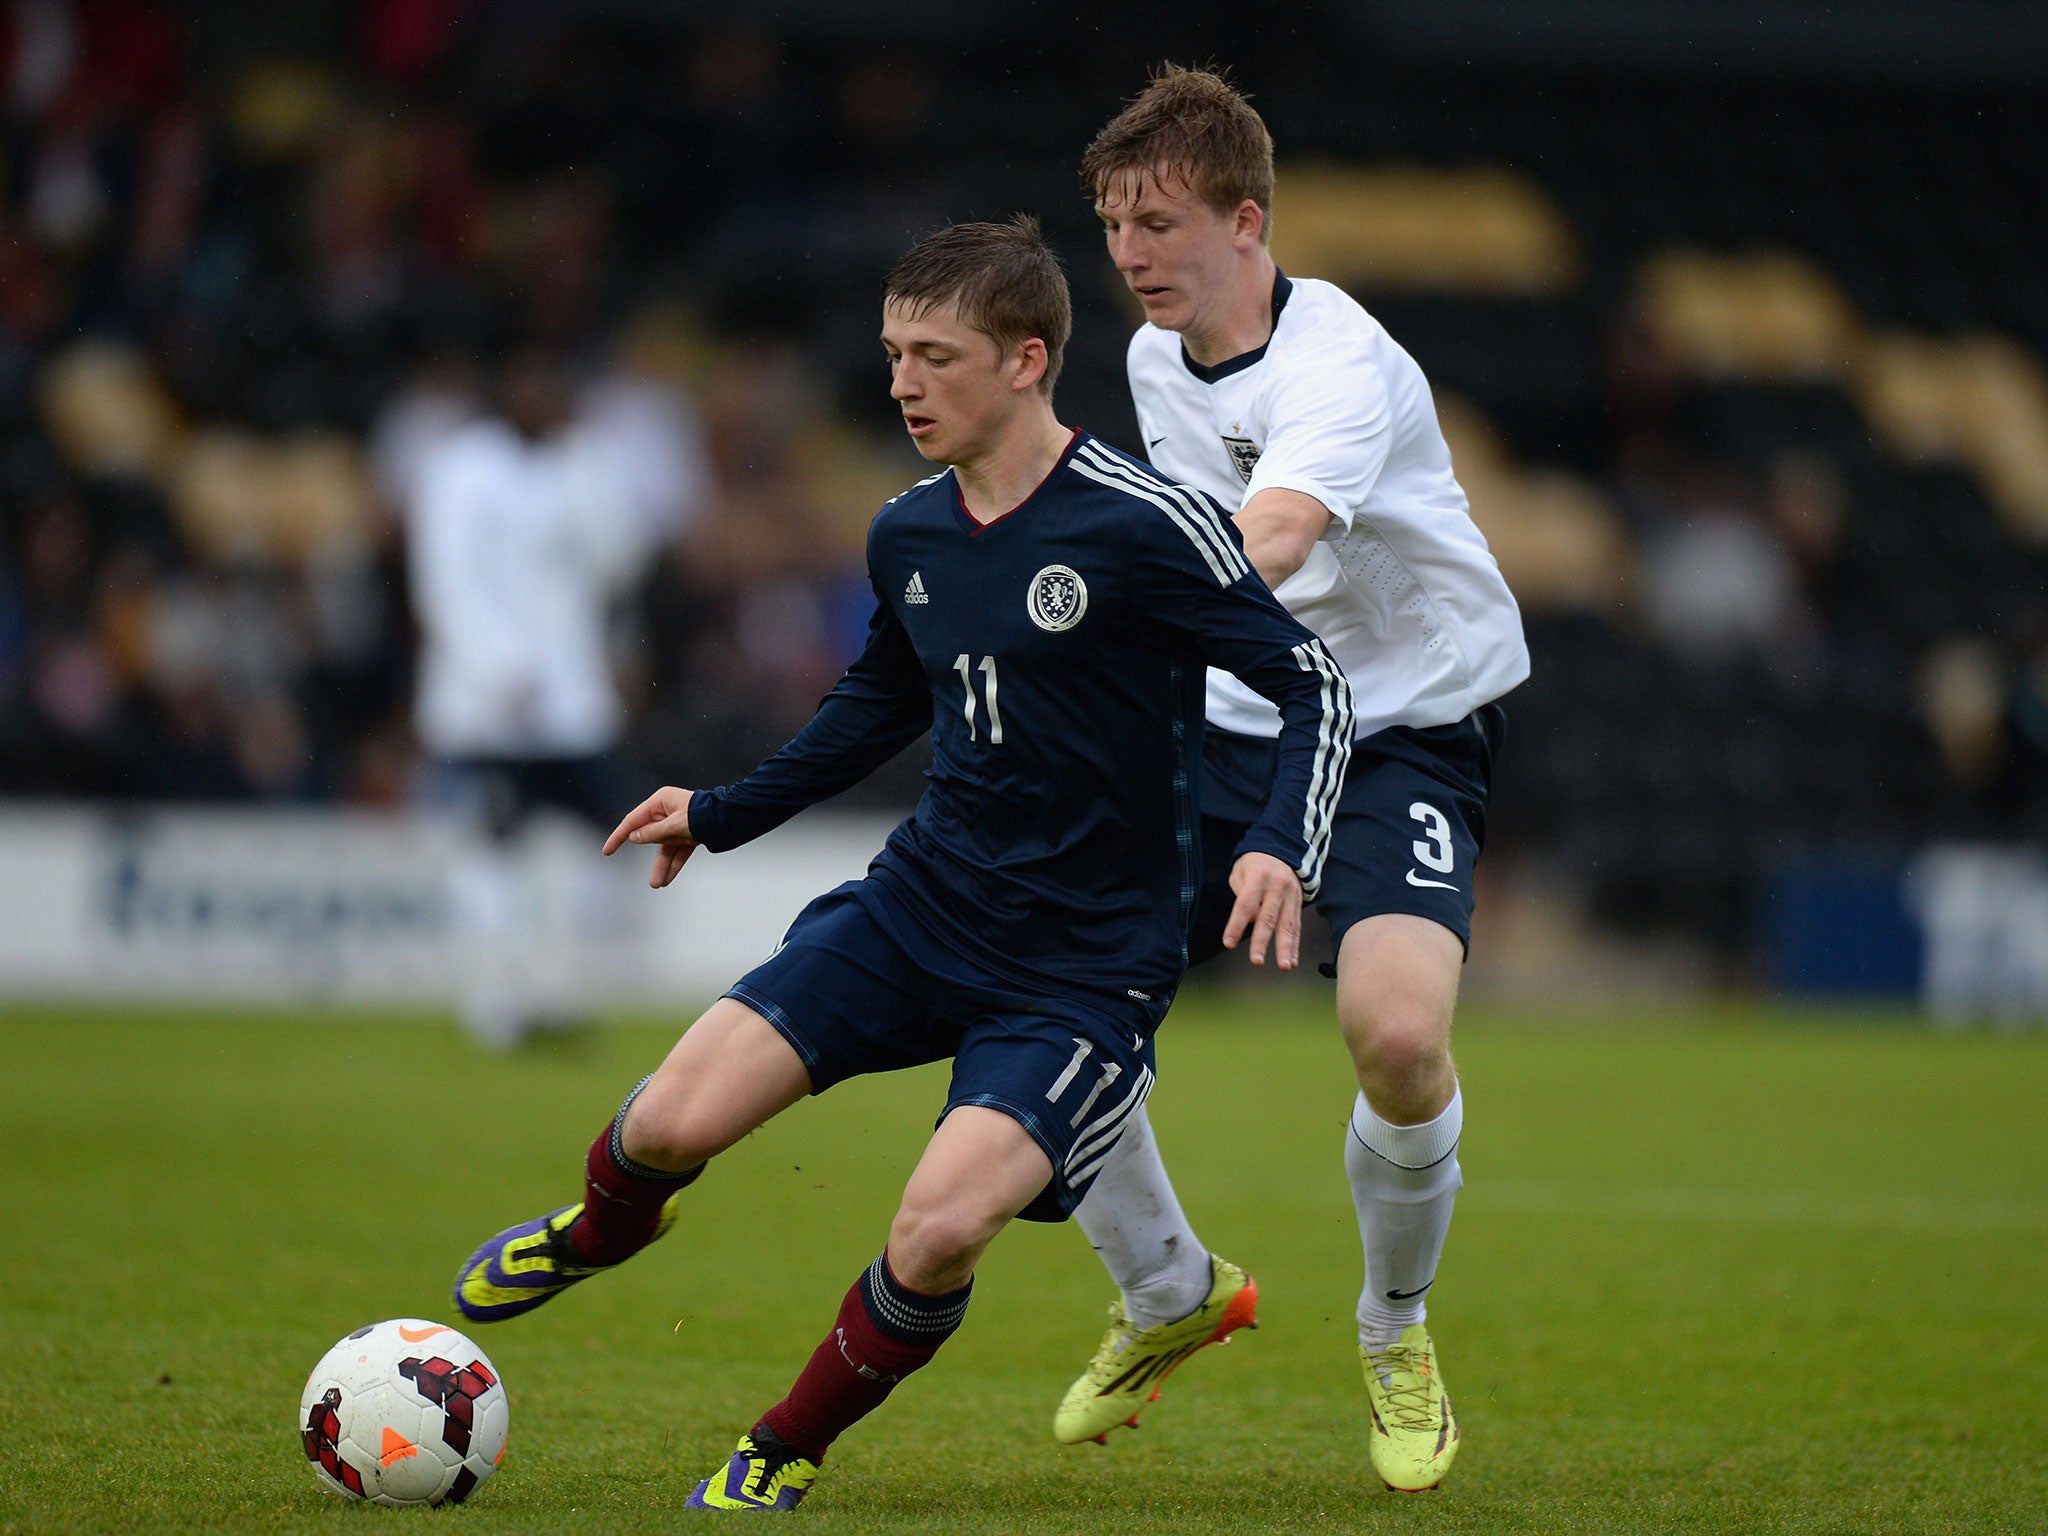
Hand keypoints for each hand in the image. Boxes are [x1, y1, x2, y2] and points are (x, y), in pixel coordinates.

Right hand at [603, 786, 699, 888]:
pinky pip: (677, 851)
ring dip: (662, 866)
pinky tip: (667, 880)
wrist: (731, 819)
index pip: (633, 821)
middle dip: (650, 858)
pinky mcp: (689, 834)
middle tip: (647, 877)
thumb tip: (633, 837)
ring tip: (656, 884)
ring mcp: (678, 824)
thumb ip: (653, 833)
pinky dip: (674, 864)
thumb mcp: (674, 826)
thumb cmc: (703, 816)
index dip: (619, 837)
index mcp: (660, 801)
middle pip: (650, 837)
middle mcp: (667, 811)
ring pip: (664, 848)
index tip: (607, 851)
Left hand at [1221, 851, 1304, 969]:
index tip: (1228, 943)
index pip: (1245, 905)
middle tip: (1256, 961)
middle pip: (1268, 918)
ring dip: (1286, 948)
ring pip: (1287, 925)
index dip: (1236, 925)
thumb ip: (1241, 894)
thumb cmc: (1255, 863)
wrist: (1284, 849)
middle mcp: (1277, 888)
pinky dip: (1295, 945)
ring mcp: (1291, 896)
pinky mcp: (1299, 903)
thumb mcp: (1240, 870)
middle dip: (1261, 941)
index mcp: (1258, 878)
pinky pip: (1297, 926)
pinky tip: (1292, 960)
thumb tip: (1249, 920)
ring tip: (1284, 966)